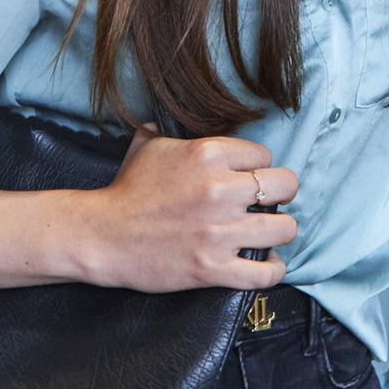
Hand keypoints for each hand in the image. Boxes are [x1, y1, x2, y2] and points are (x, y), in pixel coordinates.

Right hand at [73, 129, 297, 292]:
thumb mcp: (148, 146)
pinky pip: (265, 272)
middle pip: (286, 185)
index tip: (248, 177)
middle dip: (280, 193)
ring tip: (269, 232)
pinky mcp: (213, 267)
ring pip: (285, 228)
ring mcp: (219, 231)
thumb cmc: (126, 190)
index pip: (265, 154)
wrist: (103, 235)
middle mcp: (220, 189)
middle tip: (267, 202)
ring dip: (280, 231)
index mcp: (208, 153)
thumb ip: (174, 130)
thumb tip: (180, 115)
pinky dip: (273, 270)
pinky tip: (267, 262)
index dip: (258, 166)